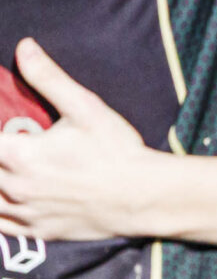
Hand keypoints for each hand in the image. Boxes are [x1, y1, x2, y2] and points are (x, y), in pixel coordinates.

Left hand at [0, 40, 159, 240]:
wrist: (142, 195)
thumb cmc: (116, 149)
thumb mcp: (86, 107)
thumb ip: (48, 78)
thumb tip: (24, 48)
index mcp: (19, 155)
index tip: (4, 126)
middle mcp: (13, 186)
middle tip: (10, 144)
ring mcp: (22, 212)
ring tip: (8, 166)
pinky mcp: (35, 231)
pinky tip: (6, 197)